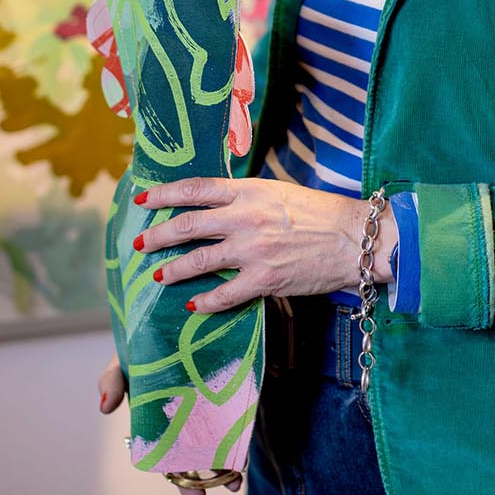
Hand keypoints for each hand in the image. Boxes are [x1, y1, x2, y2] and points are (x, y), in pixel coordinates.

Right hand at [96, 354, 242, 494]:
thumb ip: (110, 381)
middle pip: (193, 456)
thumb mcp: (120, 362)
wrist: (169, 319)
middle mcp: (184, 419)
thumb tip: (105, 408)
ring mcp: (207, 404)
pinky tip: (246, 449)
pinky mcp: (226, 387)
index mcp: (158, 420)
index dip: (180, 479)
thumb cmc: (139, 348)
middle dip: (200, 481)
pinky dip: (240, 431)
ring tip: (234, 482)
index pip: (170, 456)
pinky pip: (235, 413)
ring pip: (217, 440)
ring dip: (226, 464)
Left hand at [134, 176, 397, 313]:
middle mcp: (245, 217)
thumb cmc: (319, 213)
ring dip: (173, 270)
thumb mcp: (278, 192)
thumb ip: (245, 198)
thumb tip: (214, 204)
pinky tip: (194, 305)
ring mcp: (253, 250)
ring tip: (158, 276)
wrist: (354, 238)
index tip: (143, 199)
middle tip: (140, 243)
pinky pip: (224, 294)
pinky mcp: (265, 279)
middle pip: (187, 225)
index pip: (195, 188)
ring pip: (198, 261)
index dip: (164, 194)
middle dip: (158, 235)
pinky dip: (205, 302)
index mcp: (248, 191)